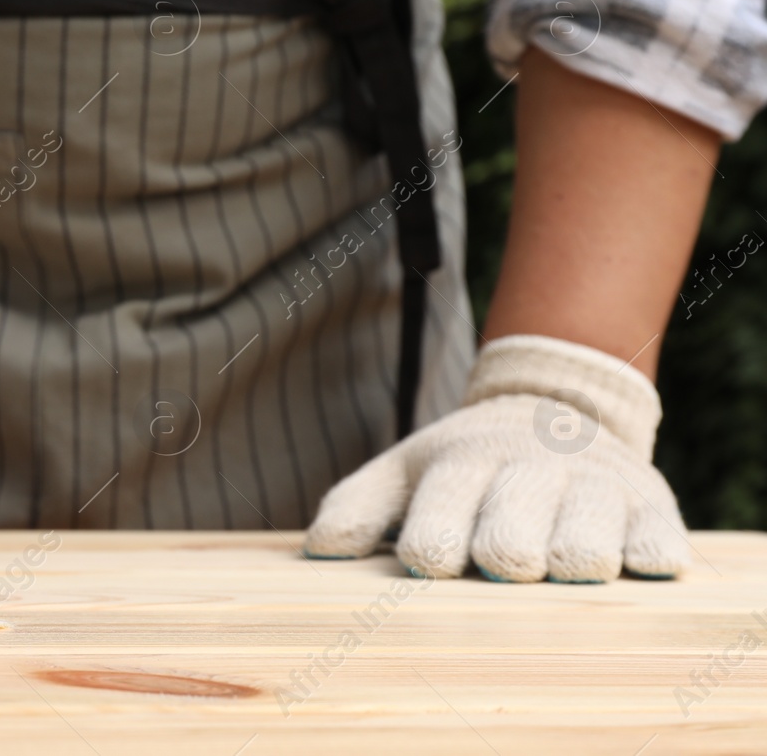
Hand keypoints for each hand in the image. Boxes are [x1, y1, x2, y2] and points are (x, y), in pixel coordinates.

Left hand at [303, 335, 689, 581]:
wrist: (556, 407)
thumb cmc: (467, 465)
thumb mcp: (406, 471)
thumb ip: (356, 507)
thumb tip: (319, 552)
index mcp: (461, 466)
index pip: (436, 535)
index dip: (432, 555)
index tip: (433, 561)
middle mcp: (529, 473)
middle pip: (509, 551)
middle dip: (500, 563)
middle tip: (503, 558)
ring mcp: (595, 490)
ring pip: (583, 557)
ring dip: (566, 570)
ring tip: (558, 559)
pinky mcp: (654, 508)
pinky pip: (656, 556)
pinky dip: (639, 564)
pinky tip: (622, 556)